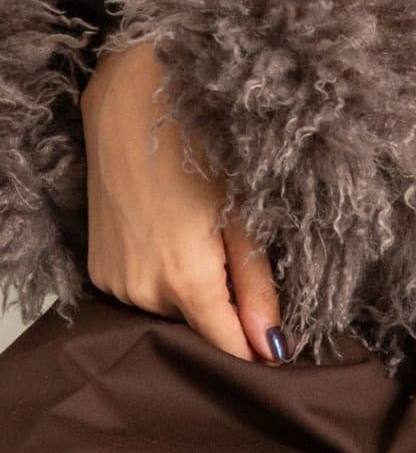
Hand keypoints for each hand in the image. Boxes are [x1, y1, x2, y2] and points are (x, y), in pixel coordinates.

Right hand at [79, 40, 287, 363]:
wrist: (131, 102)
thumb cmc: (198, 145)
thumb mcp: (241, 210)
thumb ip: (256, 283)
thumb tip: (274, 347)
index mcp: (185, 278)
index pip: (224, 346)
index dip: (256, 349)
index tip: (280, 346)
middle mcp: (142, 292)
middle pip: (197, 327)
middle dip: (225, 310)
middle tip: (240, 259)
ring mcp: (113, 283)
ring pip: (168, 310)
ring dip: (193, 292)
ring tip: (204, 237)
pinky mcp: (98, 271)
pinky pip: (141, 291)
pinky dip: (162, 277)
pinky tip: (173, 236)